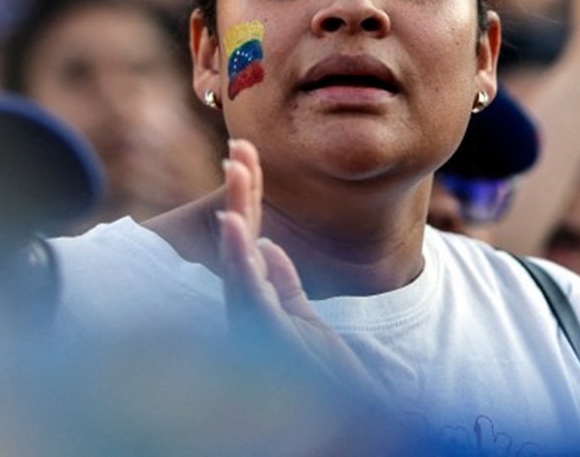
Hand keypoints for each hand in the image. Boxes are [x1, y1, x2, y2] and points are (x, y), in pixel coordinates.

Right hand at [215, 140, 377, 393]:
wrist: (344, 429)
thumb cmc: (323, 385)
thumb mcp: (307, 326)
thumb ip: (285, 285)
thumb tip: (267, 245)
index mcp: (260, 306)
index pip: (252, 243)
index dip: (248, 199)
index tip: (245, 157)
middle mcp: (250, 314)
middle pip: (241, 245)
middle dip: (242, 197)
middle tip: (240, 150)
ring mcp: (254, 328)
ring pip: (238, 262)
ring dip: (237, 215)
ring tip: (236, 175)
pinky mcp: (265, 340)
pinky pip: (249, 292)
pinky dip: (239, 257)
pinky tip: (235, 227)